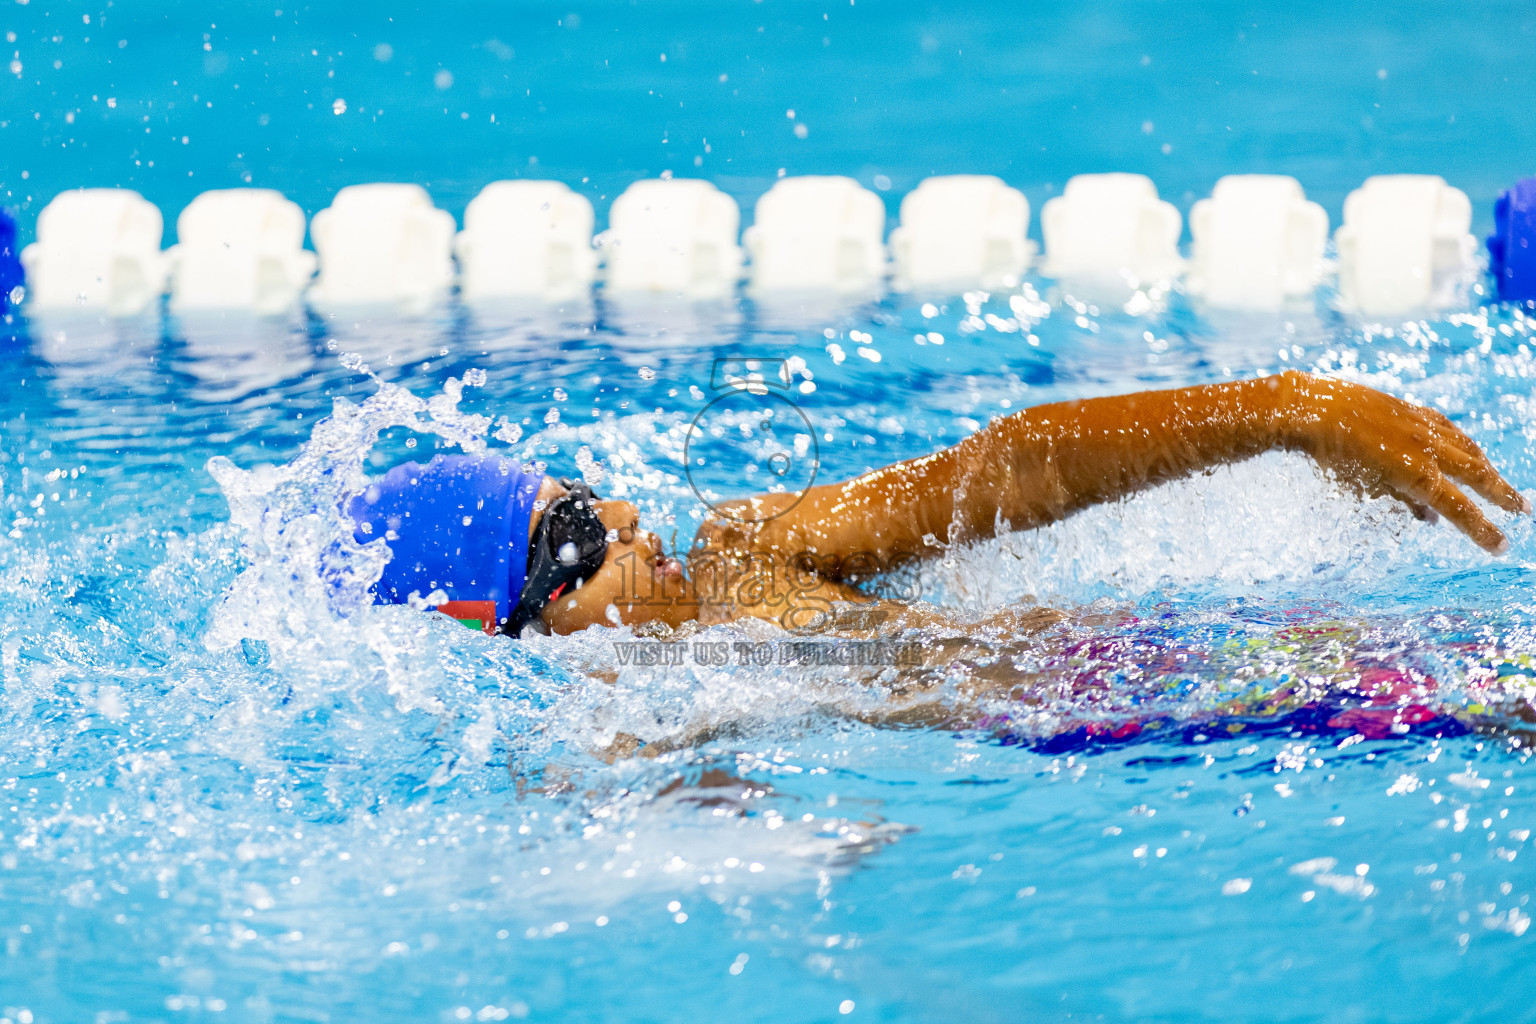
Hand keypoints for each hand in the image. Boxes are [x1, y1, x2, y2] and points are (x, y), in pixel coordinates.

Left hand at [1279, 371, 1528, 552]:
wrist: (1314, 411)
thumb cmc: (1332, 457)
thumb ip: (1401, 503)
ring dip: (1485, 467)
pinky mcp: (1412, 410)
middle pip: (1476, 475)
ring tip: (1498, 482)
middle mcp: (1427, 449)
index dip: (1481, 529)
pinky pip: (1447, 427)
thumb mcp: (1364, 489)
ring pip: (1466, 448)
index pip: (1459, 509)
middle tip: (1523, 509)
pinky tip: (1465, 448)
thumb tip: (1429, 519)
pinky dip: (1461, 441)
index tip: (1501, 546)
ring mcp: (1422, 426)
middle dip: (1501, 494)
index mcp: (1416, 475)